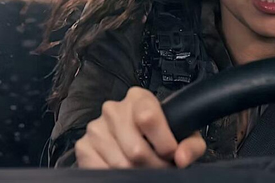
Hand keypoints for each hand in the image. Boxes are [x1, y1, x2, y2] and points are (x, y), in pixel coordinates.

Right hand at [75, 87, 206, 168]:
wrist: (140, 138)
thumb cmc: (162, 134)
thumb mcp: (183, 135)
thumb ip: (191, 145)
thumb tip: (181, 158)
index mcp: (139, 98)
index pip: (148, 117)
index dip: (163, 142)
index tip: (170, 153)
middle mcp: (114, 109)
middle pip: (136, 149)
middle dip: (153, 164)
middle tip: (160, 166)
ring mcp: (96, 128)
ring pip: (121, 163)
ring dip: (137, 172)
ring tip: (146, 168)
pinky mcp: (83, 146)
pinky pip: (101, 170)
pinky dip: (117, 175)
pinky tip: (126, 169)